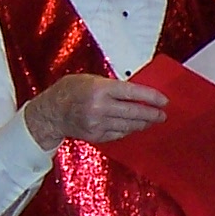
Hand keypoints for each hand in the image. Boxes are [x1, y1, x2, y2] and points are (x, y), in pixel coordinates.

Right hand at [26, 73, 167, 150]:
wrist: (50, 112)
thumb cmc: (70, 91)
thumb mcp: (91, 79)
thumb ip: (113, 86)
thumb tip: (137, 93)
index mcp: (100, 89)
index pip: (133, 93)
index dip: (152, 97)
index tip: (164, 101)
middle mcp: (100, 107)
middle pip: (135, 113)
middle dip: (152, 114)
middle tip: (162, 115)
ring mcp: (98, 123)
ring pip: (129, 126)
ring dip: (143, 124)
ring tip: (151, 121)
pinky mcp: (96, 136)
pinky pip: (119, 134)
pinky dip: (128, 130)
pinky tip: (133, 126)